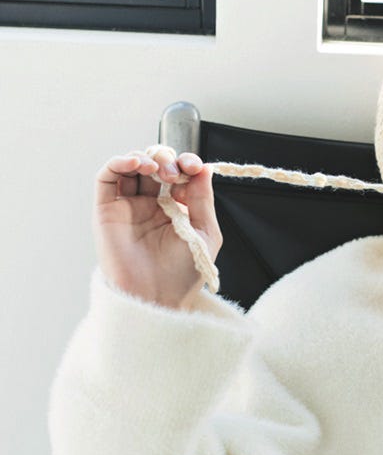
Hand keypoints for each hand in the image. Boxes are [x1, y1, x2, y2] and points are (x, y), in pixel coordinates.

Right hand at [93, 147, 222, 308]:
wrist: (156, 297)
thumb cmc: (183, 274)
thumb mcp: (205, 233)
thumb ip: (203, 199)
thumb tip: (203, 168)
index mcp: (175, 209)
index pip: (178, 174)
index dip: (185, 163)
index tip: (194, 166)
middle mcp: (150, 205)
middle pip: (155, 165)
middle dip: (166, 160)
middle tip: (174, 173)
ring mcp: (127, 206)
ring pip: (130, 166)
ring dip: (144, 157)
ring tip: (156, 169)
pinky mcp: (106, 210)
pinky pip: (106, 177)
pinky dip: (118, 162)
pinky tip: (135, 163)